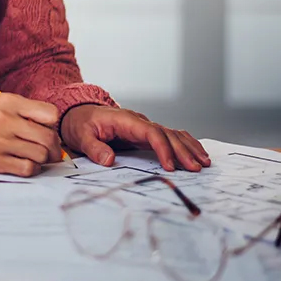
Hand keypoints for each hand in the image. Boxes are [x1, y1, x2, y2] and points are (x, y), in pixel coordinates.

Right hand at [0, 94, 61, 175]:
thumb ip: (24, 110)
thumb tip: (50, 126)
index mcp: (8, 102)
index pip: (50, 113)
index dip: (53, 124)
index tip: (46, 128)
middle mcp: (5, 120)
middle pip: (49, 138)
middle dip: (53, 147)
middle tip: (49, 149)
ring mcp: (0, 142)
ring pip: (41, 155)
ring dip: (42, 159)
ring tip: (35, 156)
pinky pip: (27, 169)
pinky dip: (31, 169)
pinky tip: (24, 164)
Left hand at [59, 105, 210, 171]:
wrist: (77, 113)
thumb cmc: (79, 124)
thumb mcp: (80, 136)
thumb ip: (94, 148)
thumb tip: (109, 160)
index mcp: (125, 121)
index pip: (151, 132)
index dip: (163, 148)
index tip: (170, 166)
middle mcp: (138, 121)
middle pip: (166, 133)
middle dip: (183, 151)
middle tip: (196, 168)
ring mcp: (143, 126)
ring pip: (172, 134)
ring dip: (189, 147)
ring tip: (204, 162)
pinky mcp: (145, 134)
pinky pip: (169, 136)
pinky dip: (184, 143)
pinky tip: (197, 153)